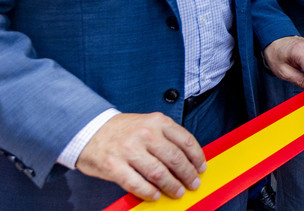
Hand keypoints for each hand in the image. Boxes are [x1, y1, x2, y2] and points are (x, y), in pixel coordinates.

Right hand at [76, 113, 205, 201]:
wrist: (88, 130)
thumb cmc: (123, 130)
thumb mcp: (148, 123)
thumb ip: (166, 137)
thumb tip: (187, 159)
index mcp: (157, 121)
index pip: (185, 140)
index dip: (197, 157)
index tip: (201, 168)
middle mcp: (145, 134)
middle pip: (174, 158)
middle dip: (187, 174)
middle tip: (193, 183)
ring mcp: (129, 150)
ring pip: (158, 173)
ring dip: (171, 186)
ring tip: (178, 192)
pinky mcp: (114, 165)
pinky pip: (136, 183)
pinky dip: (148, 192)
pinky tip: (155, 196)